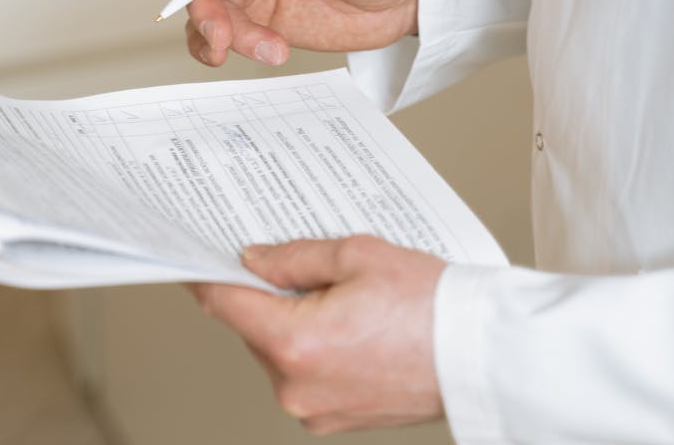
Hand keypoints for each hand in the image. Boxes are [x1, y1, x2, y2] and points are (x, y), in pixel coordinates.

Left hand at [189, 236, 446, 433]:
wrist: (482, 354)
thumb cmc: (434, 305)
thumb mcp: (357, 255)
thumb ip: (292, 257)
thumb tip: (254, 261)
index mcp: (295, 343)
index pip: (224, 303)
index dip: (205, 274)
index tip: (191, 258)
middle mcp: (296, 386)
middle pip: (252, 327)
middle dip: (268, 294)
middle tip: (305, 265)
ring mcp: (314, 409)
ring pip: (278, 352)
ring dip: (294, 322)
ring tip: (347, 299)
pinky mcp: (334, 420)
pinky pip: (305, 375)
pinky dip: (315, 348)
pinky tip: (354, 326)